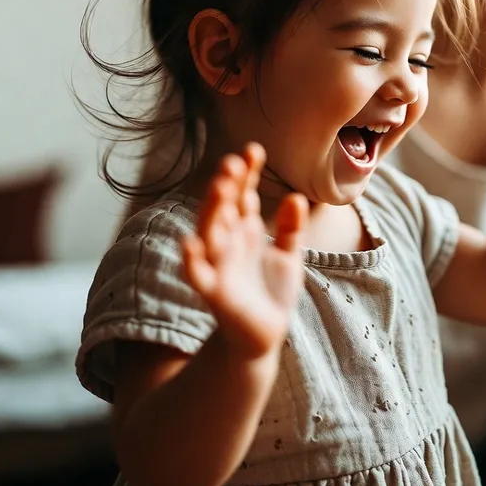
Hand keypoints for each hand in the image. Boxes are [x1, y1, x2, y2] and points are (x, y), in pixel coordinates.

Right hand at [182, 143, 306, 359]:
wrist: (265, 335)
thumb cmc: (272, 291)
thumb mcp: (289, 254)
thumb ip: (291, 227)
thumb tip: (296, 197)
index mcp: (246, 229)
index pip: (243, 194)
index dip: (246, 174)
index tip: (253, 150)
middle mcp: (229, 242)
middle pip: (224, 208)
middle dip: (227, 186)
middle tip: (233, 162)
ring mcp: (220, 266)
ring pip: (210, 233)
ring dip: (212, 211)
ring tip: (219, 187)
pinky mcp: (216, 294)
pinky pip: (198, 275)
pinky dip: (191, 261)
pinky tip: (189, 243)